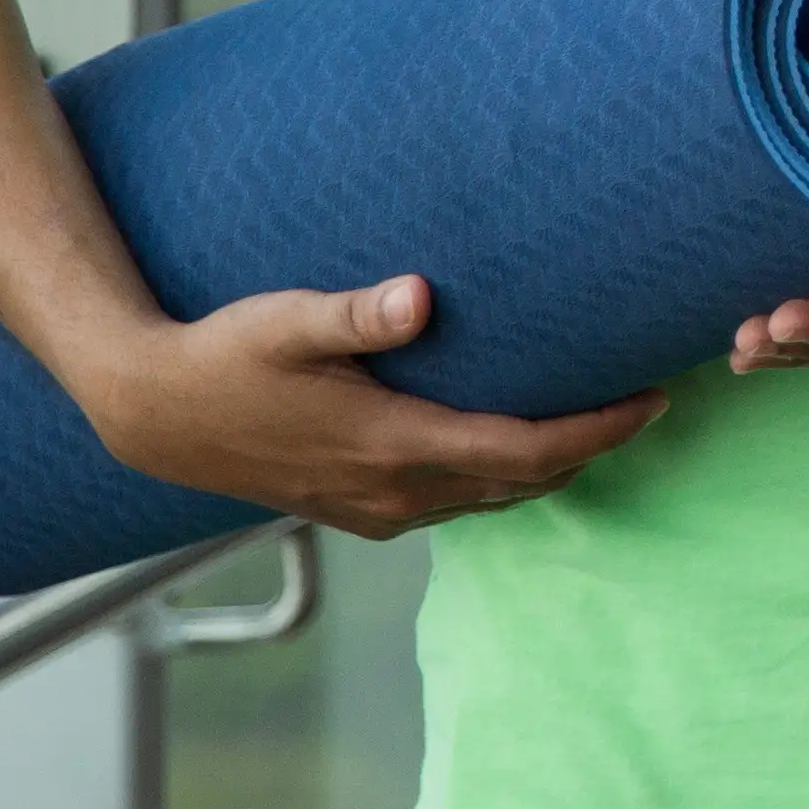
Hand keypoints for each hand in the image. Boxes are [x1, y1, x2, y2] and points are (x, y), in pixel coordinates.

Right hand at [84, 275, 662, 540]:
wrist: (153, 414)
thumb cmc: (223, 355)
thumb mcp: (287, 321)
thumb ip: (357, 313)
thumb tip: (418, 296)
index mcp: (393, 445)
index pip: (527, 450)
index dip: (599, 430)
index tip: (654, 398)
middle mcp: (395, 491)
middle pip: (525, 481)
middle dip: (592, 445)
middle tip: (648, 400)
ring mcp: (377, 510)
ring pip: (492, 499)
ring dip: (551, 467)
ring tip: (601, 420)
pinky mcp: (358, 512)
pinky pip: (455, 505)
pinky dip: (501, 480)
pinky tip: (517, 445)